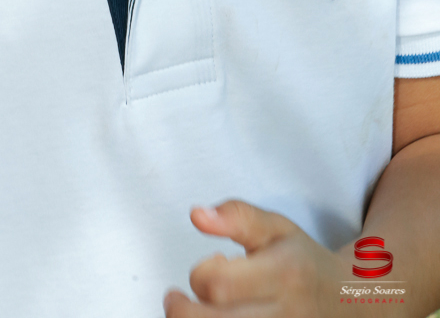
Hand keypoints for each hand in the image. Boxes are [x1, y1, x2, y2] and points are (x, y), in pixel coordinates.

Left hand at [163, 200, 344, 317]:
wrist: (349, 300)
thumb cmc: (304, 261)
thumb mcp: (277, 227)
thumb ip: (237, 216)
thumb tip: (197, 215)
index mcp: (282, 275)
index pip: (219, 284)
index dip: (201, 271)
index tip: (212, 260)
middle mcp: (284, 315)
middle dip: (181, 310)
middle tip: (175, 297)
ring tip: (196, 309)